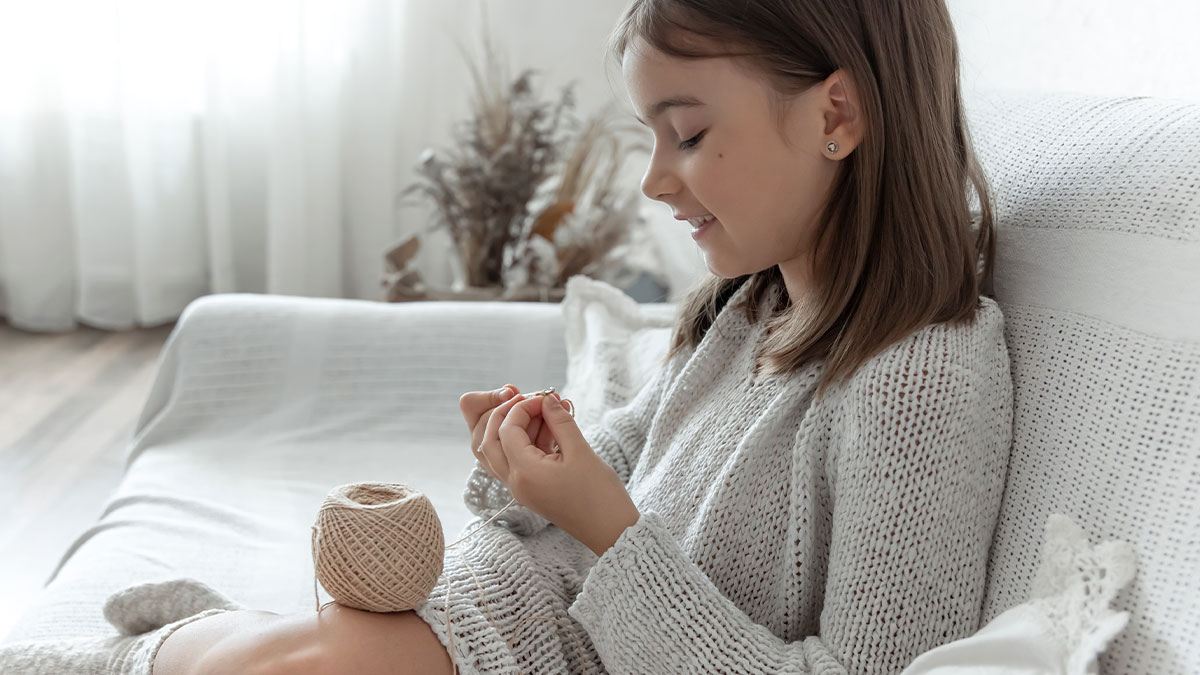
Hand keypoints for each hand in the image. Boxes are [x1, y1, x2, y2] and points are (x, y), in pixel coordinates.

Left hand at [491, 392, 640, 555]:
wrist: (612, 532)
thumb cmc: (600, 495)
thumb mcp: (581, 451)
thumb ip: (560, 421)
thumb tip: (547, 399)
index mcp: (524, 473)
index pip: (506, 430)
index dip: (523, 407)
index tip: (546, 398)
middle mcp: (516, 482)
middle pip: (490, 441)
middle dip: (507, 416)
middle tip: (533, 402)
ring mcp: (522, 489)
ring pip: (500, 452)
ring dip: (516, 429)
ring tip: (545, 414)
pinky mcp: (532, 491)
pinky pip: (516, 462)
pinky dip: (526, 443)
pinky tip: (550, 430)